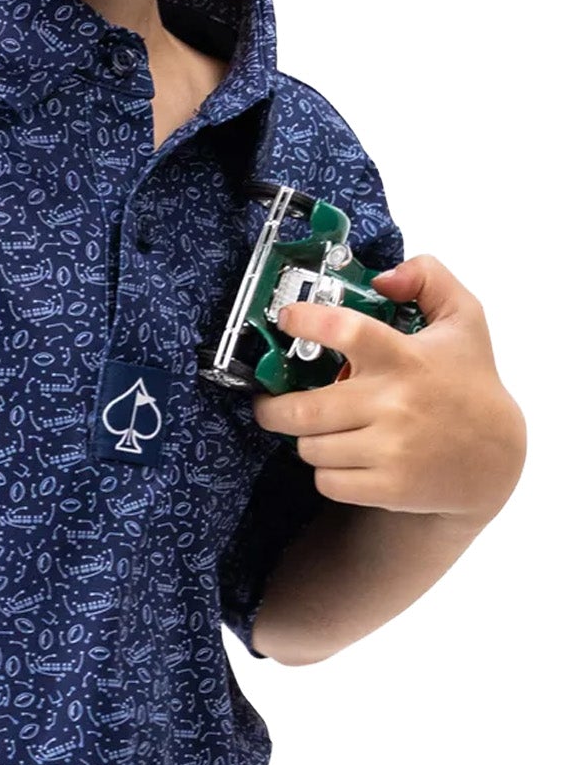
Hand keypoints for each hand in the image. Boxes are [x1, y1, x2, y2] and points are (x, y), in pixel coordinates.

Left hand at [253, 255, 524, 520]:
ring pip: (310, 447)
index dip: (305, 322)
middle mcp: (394, 403)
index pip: (344, 330)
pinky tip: (343, 459)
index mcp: (404, 357)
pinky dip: (326, 472)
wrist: (494, 457)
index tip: (286, 319)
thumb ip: (427, 278)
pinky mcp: (390, 487)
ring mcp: (392, 449)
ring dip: (306, 439)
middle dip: (272, 408)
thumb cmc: (468, 382)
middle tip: (269, 403)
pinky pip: (327, 481)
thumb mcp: (462, 319)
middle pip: (302, 409)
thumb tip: (381, 278)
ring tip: (321, 430)